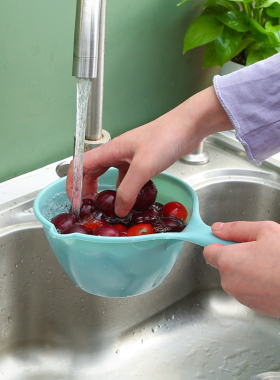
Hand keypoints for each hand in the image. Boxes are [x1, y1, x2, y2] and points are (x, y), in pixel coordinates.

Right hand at [66, 86, 231, 216]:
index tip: (73, 199)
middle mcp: (118, 152)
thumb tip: (119, 209)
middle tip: (88, 205)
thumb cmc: (165, 137)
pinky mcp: (143, 161)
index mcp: (111, 150)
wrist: (188, 127)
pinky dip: (125, 188)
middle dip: (87, 188)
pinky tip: (130, 198)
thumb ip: (128, 190)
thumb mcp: (143, 167)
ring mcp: (131, 156)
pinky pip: (127, 177)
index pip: (81, 165)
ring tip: (107, 205)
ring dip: (107, 189)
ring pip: (111, 174)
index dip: (73, 182)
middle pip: (93, 170)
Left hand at [203, 220, 279, 316]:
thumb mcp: (264, 231)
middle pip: (223, 264)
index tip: (227, 238)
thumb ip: (236, 229)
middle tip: (258, 249)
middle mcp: (229, 281)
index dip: (219, 242)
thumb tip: (218, 229)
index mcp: (228, 261)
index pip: (208, 250)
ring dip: (247, 270)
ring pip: (236, 277)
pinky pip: (248, 289)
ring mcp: (241, 297)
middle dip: (236, 255)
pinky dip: (256, 283)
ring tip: (269, 264)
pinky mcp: (254, 307)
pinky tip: (272, 277)